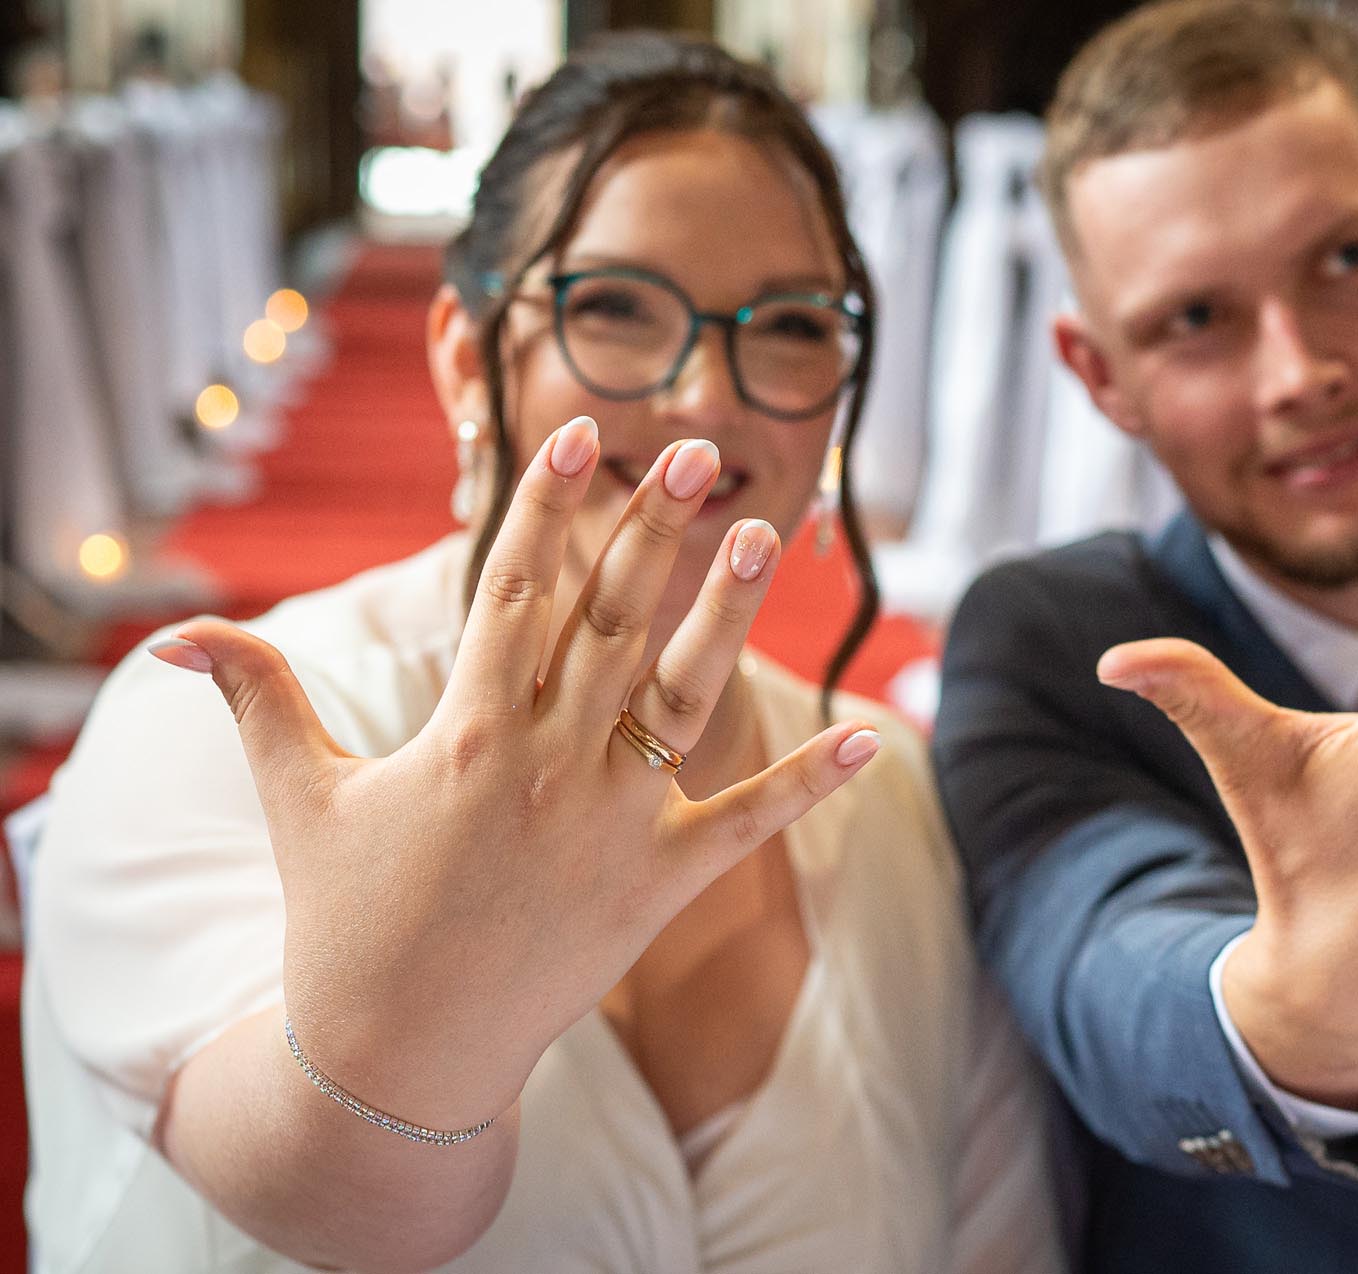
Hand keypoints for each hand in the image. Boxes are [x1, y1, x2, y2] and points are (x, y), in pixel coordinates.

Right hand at [160, 417, 879, 1130]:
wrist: (397, 1054)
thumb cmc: (341, 918)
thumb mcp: (297, 797)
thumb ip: (256, 697)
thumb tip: (170, 637)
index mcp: (465, 730)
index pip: (514, 590)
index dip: (547, 508)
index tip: (580, 437)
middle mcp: (548, 762)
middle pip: (613, 621)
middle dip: (652, 530)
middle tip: (695, 452)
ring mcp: (612, 823)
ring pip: (686, 694)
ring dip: (730, 612)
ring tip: (762, 532)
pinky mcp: (660, 886)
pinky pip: (746, 824)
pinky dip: (806, 783)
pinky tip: (864, 735)